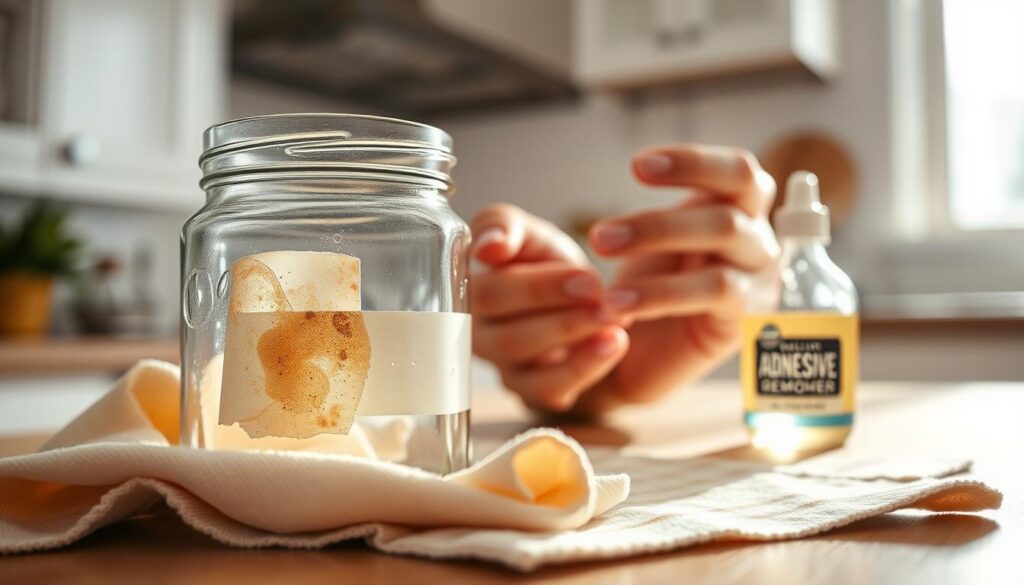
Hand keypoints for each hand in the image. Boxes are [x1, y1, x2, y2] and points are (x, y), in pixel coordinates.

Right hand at [469, 204, 630, 411]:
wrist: (579, 304)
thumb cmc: (546, 264)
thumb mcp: (532, 235)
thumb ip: (505, 226)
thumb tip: (488, 246)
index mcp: (467, 290)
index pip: (488, 293)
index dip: (535, 287)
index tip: (583, 276)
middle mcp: (473, 331)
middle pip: (503, 329)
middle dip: (555, 309)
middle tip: (599, 292)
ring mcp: (499, 364)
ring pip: (524, 358)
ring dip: (571, 334)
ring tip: (614, 317)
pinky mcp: (528, 391)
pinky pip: (546, 389)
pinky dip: (584, 367)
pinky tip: (614, 343)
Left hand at [576, 144, 778, 413]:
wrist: (641, 361)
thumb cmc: (648, 289)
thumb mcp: (652, 242)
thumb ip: (659, 211)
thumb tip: (640, 166)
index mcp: (737, 210)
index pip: (737, 170)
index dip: (693, 161)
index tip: (636, 166)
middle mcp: (757, 237)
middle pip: (736, 201)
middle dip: (661, 212)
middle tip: (600, 235)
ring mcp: (760, 275)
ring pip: (725, 233)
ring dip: (656, 238)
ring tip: (602, 257)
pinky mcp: (749, 316)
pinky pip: (716, 289)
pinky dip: (661, 292)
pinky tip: (618, 303)